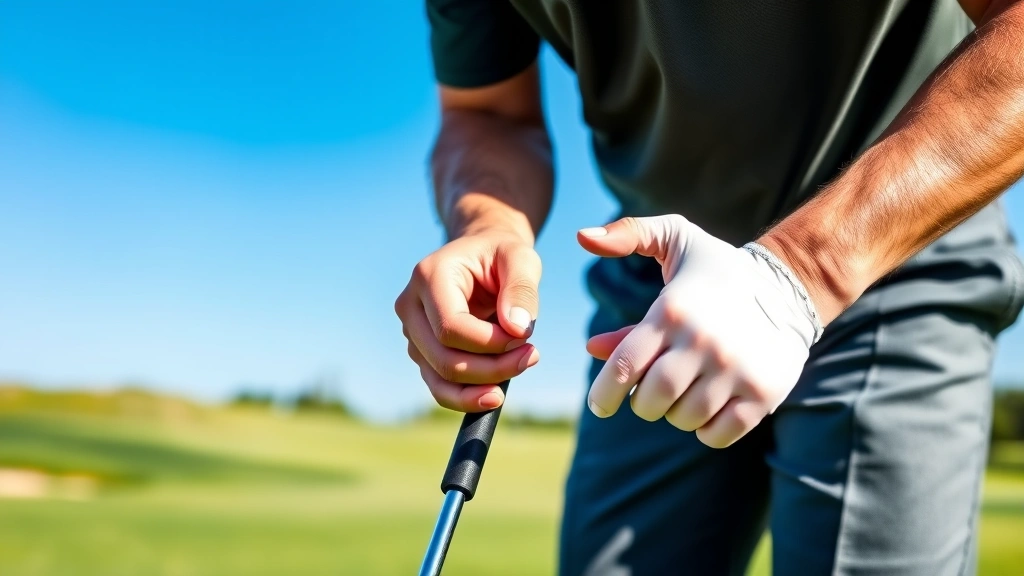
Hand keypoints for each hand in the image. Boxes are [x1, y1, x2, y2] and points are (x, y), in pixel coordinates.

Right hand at [396, 231, 540, 411]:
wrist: (483, 256)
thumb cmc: (502, 255)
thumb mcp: (521, 258)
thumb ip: (522, 289)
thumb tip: (517, 329)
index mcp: (428, 276)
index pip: (451, 327)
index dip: (490, 343)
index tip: (526, 338)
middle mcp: (410, 306)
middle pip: (444, 358)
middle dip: (492, 367)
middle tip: (532, 355)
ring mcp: (412, 333)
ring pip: (440, 378)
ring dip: (483, 386)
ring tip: (520, 367)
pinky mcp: (422, 353)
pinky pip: (440, 388)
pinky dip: (468, 397)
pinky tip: (496, 394)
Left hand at [579, 215, 817, 447]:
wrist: (789, 287)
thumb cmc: (717, 269)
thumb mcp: (675, 238)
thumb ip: (628, 235)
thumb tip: (582, 238)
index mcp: (671, 311)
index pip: (622, 367)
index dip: (603, 394)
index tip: (599, 405)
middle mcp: (702, 342)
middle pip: (650, 400)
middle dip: (642, 403)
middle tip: (650, 394)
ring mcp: (735, 370)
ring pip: (683, 418)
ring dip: (676, 413)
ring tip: (684, 393)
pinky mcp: (762, 393)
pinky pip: (718, 434)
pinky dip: (706, 430)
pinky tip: (708, 408)